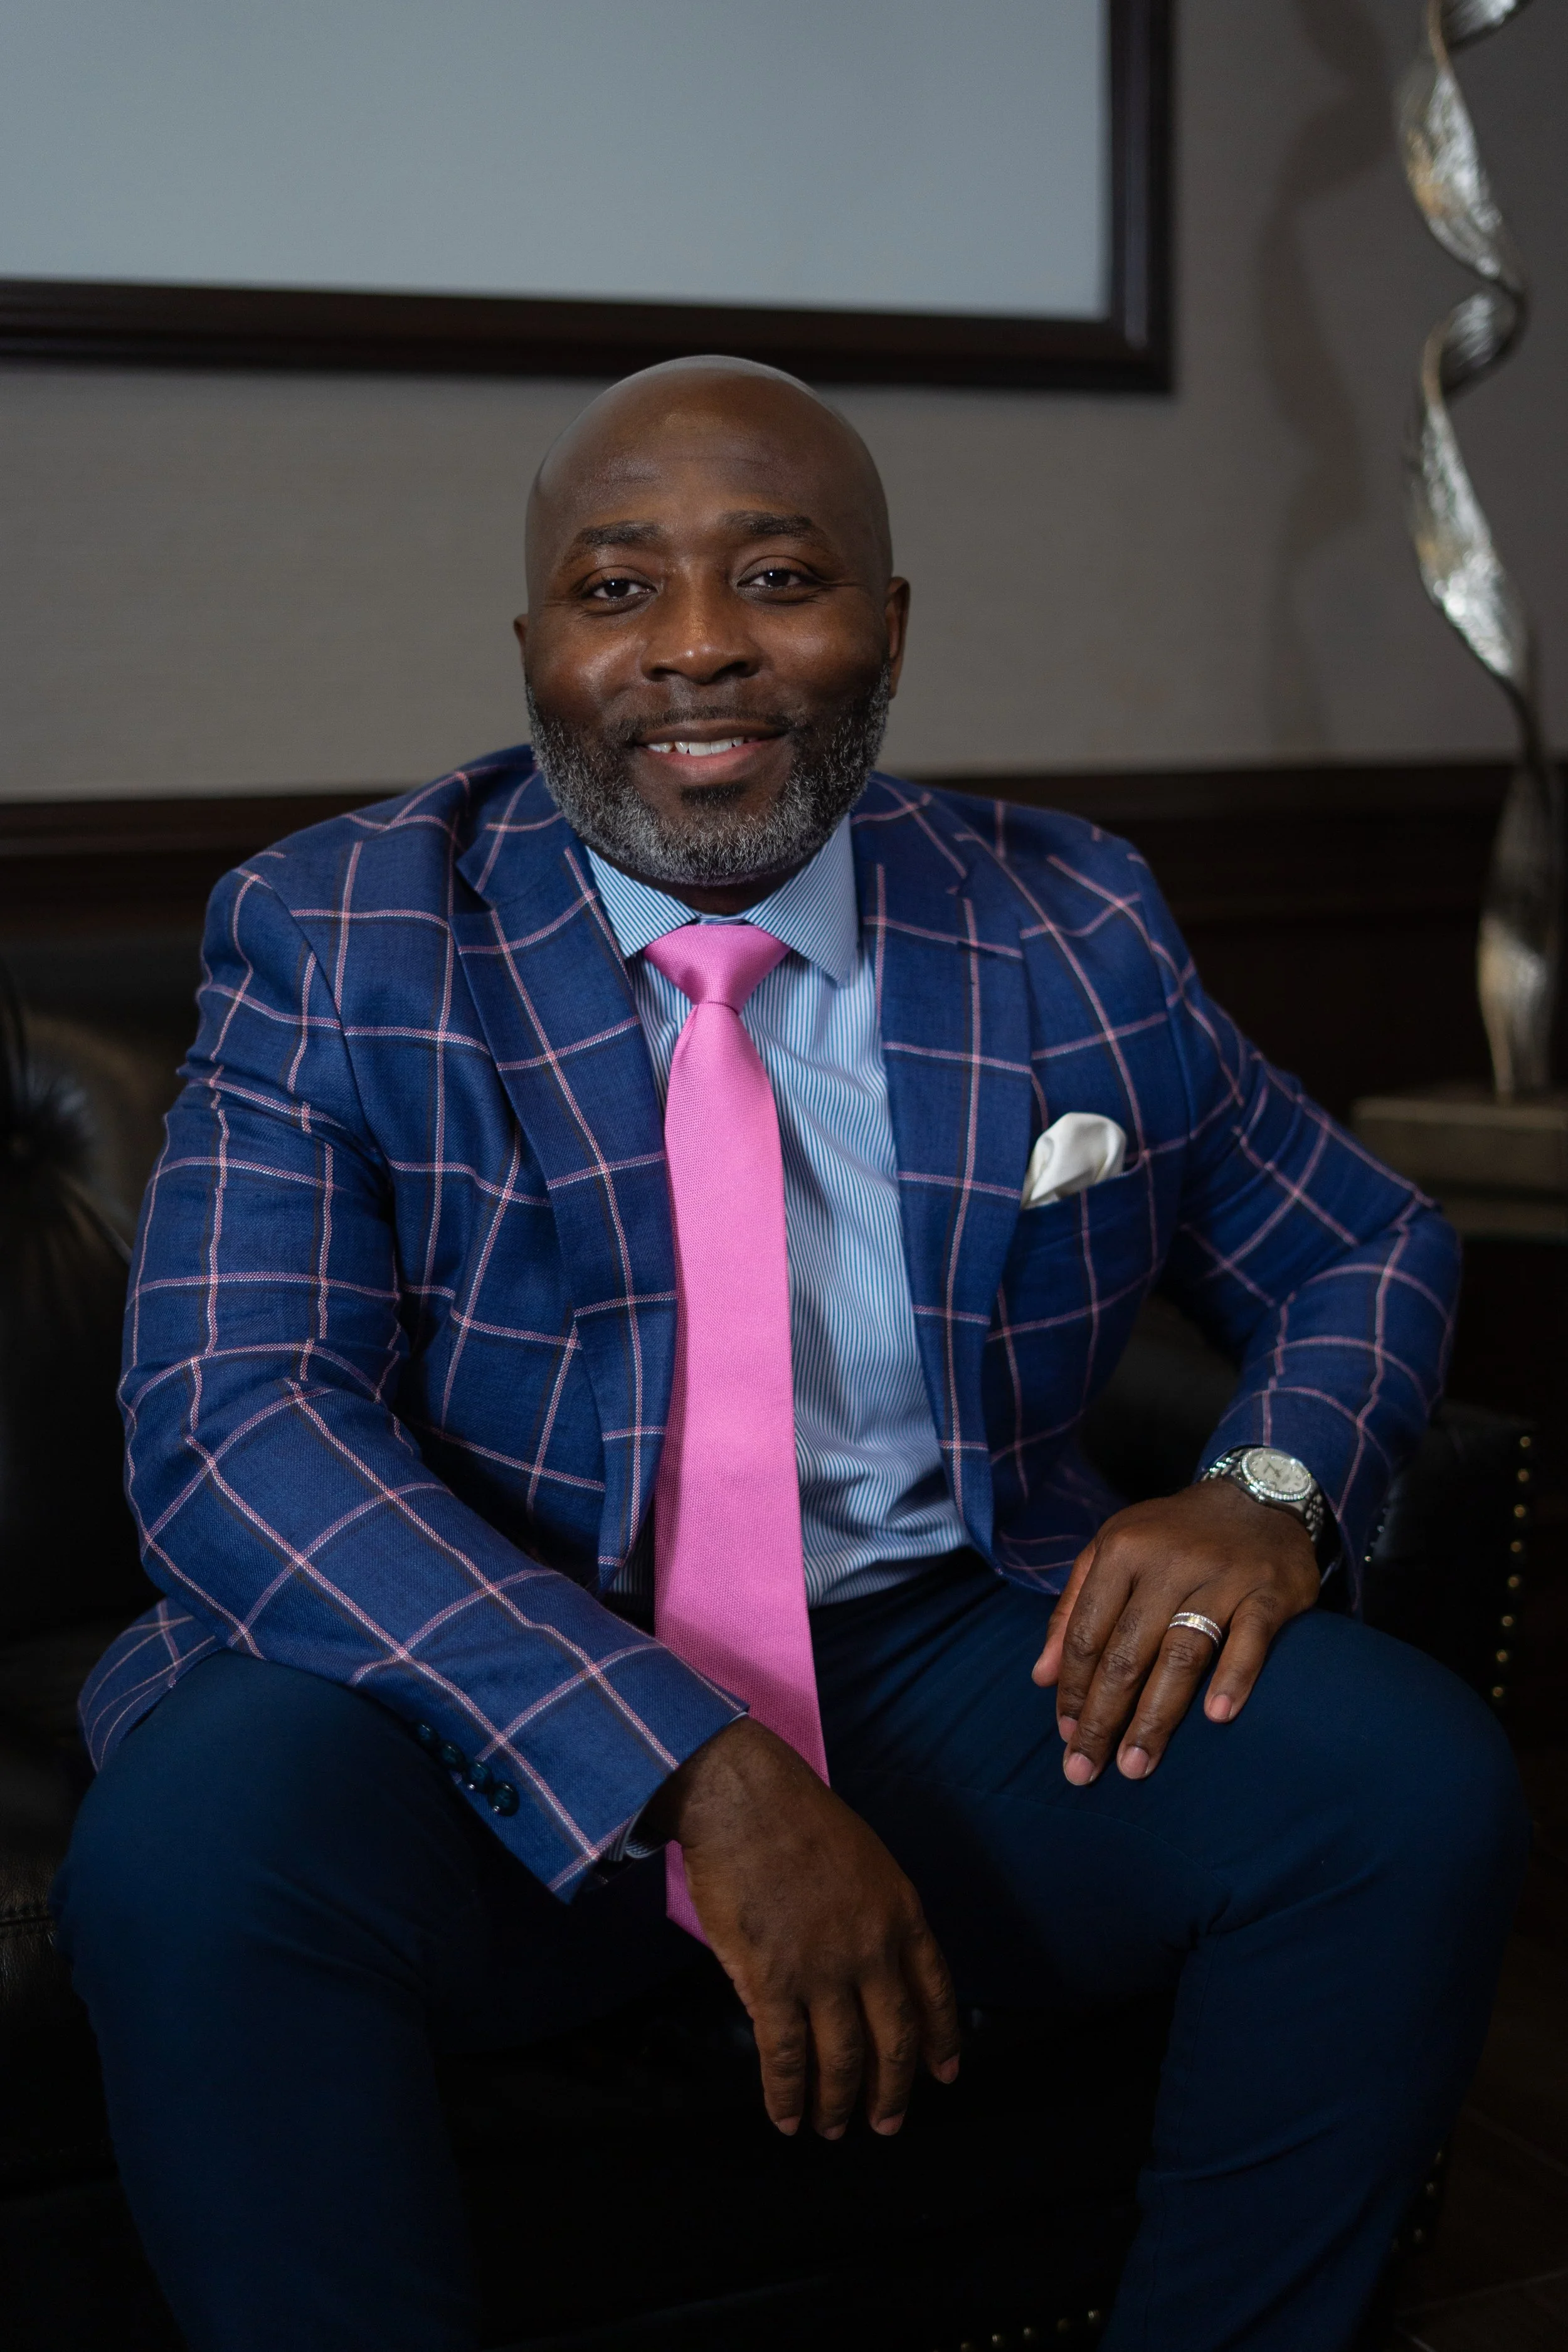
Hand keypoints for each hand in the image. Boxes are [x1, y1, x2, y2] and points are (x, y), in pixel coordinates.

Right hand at [639, 1716, 959, 2138]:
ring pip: (843, 2058)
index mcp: (900, 1913)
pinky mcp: (772, 1981)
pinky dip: (787, 2095)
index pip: (933, 1991)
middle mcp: (872, 1949)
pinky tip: (786, 2119)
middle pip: (894, 2038)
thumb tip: (864, 1973)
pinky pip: (785, 2055)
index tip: (944, 2074)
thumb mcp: (864, 1860)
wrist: (743, 1799)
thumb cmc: (796, 1818)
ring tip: (832, 2129)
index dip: (940, 2039)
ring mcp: (823, 1969)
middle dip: (893, 2090)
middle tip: (887, 2124)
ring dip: (839, 2103)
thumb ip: (873, 1917)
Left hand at [1030, 1478, 1320, 1784]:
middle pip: (1127, 1652)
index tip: (1065, 1735)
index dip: (1072, 1689)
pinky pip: (1249, 1640)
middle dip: (1103, 1717)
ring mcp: (1221, 1577)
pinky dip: (1234, 1678)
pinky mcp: (1268, 1592)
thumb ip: (1073, 1609)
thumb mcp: (1111, 1550)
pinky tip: (1216, 1717)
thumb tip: (1041, 1677)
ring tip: (1136, 1764)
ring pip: (1181, 1654)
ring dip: (1156, 1715)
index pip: (1088, 1633)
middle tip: (1086, 1769)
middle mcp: (1168, 1563)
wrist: (1257, 1495)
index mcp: (1122, 1550)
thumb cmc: (1172, 1536)